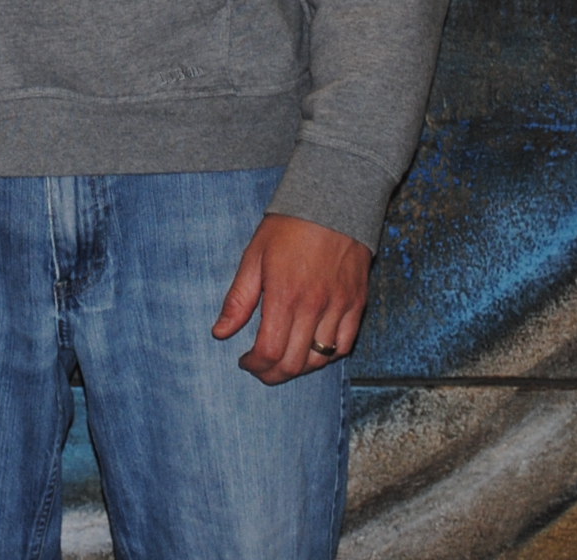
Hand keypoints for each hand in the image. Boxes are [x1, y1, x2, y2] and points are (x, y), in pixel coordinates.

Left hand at [212, 213, 369, 384]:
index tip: (245, 361)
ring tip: (284, 359)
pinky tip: (312, 348)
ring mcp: (339, 307)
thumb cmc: (289, 227)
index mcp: (284, 295)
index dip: (254, 365)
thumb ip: (238, 300)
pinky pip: (345, 345)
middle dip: (273, 374)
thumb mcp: (254, 257)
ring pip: (320, 360)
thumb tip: (220, 333)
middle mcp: (314, 306)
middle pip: (295, 363)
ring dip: (299, 368)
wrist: (334, 201)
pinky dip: (328, 356)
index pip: (270, 351)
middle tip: (261, 368)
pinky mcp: (357, 303)